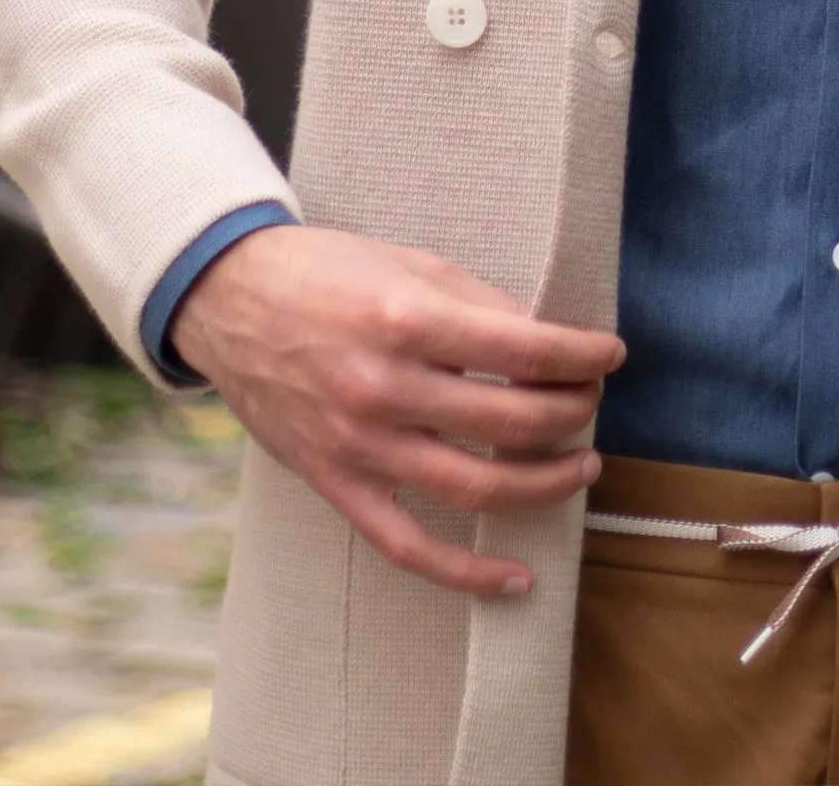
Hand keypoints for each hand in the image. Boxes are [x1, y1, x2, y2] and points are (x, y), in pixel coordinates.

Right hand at [171, 223, 623, 600]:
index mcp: (407, 318)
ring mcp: (359, 445)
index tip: (610, 354)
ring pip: (476, 487)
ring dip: (545, 483)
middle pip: (510, 420)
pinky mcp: (336, 483)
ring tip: (582, 465)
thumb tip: (546, 344)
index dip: (582, 355)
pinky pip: (408, 546)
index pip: (524, 349)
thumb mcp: (409, 262)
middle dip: (571, 413)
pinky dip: (465, 572)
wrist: (228, 301)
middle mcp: (384, 388)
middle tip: (592, 402)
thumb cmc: (325, 271)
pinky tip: (516, 577)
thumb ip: (478, 303)